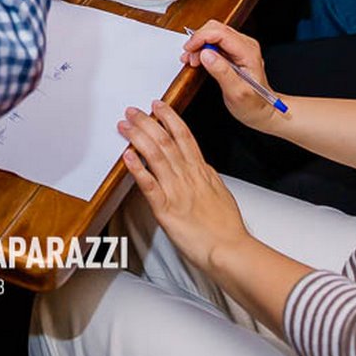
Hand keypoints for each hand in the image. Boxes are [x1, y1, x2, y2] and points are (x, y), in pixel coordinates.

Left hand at [119, 100, 249, 273]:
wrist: (229, 249)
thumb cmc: (227, 227)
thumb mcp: (220, 192)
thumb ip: (208, 177)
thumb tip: (202, 166)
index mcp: (201, 171)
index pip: (184, 136)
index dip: (169, 118)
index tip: (158, 106)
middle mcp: (188, 176)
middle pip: (166, 140)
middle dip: (147, 122)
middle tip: (133, 110)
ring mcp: (176, 191)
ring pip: (155, 156)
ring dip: (138, 137)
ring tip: (125, 125)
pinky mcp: (166, 210)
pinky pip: (149, 185)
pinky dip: (137, 169)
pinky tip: (127, 156)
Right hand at [182, 20, 285, 131]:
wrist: (262, 109)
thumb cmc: (253, 104)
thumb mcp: (237, 93)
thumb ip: (222, 72)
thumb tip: (206, 54)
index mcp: (248, 52)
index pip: (220, 33)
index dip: (200, 38)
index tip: (189, 50)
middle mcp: (245, 45)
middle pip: (215, 28)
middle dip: (198, 40)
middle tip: (190, 59)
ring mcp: (239, 46)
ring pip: (213, 33)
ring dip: (199, 44)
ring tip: (192, 61)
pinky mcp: (233, 50)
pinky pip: (214, 41)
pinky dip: (202, 48)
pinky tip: (197, 60)